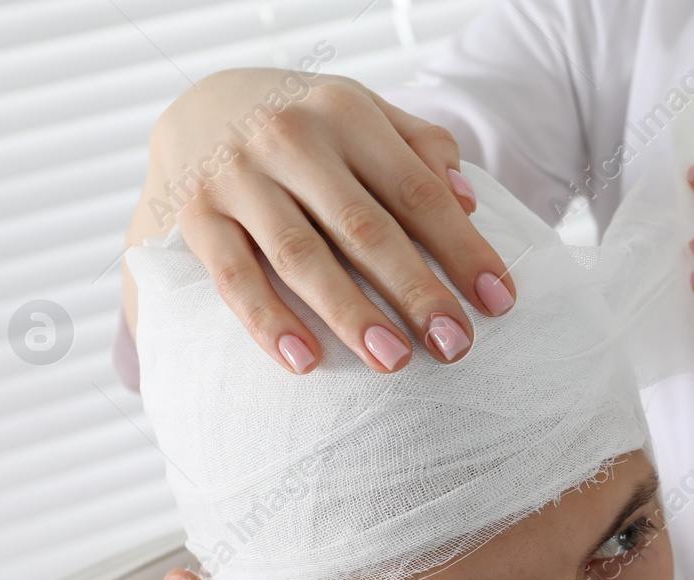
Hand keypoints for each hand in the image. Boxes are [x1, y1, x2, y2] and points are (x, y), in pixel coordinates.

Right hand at [122, 68, 517, 374]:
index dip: (462, 248)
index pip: (416, 191)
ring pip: (301, 256)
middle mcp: (289, 139)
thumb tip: (468, 200)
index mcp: (345, 114)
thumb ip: (421, 148)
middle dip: (415, 291)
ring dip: (350, 314)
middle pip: (364, 228)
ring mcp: (236, 177)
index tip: (498, 301)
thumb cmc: (308, 126)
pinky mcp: (194, 215)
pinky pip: (234, 277)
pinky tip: (305, 361)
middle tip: (454, 345)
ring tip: (394, 361)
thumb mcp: (365, 114)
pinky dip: (268, 321)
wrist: (198, 104)